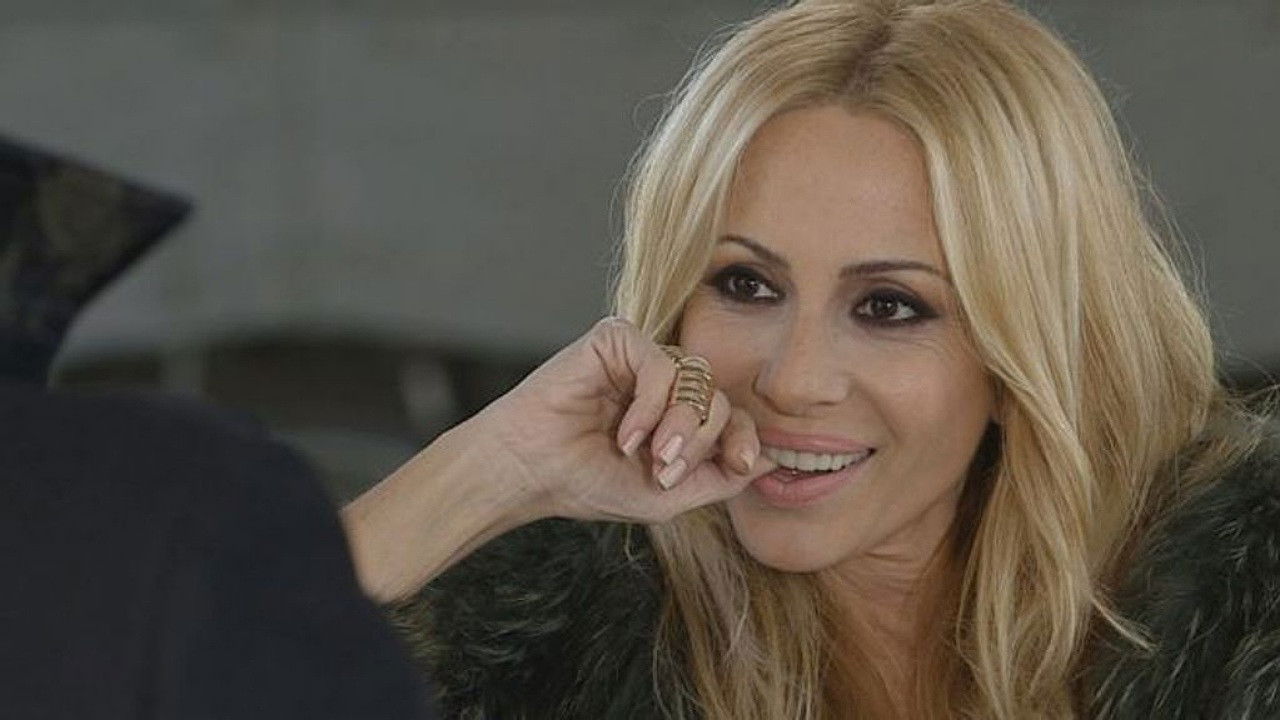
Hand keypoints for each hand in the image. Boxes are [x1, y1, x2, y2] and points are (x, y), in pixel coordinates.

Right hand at [475, 316, 774, 523]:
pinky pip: (662, 363)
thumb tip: (771, 462)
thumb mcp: (667, 495)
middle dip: (702, 441)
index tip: (743, 464)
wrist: (532, 472)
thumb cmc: (589, 482)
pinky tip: (624, 434)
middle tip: (664, 470)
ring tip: (647, 455)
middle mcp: (665, 381)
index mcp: (678, 414)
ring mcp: (641, 358)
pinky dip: (651, 406)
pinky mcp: (616, 340)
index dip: (745, 438)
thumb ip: (719, 477)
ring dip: (680, 427)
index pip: (733, 415)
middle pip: (722, 398)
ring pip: (698, 379)